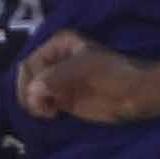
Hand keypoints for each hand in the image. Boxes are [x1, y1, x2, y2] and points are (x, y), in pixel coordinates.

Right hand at [19, 30, 151, 122]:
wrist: (133, 94)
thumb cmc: (111, 73)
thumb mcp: (82, 68)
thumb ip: (55, 77)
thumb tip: (33, 91)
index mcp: (58, 44)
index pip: (31, 63)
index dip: (31, 80)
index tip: (40, 95)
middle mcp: (54, 59)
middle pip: (27, 77)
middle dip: (29, 93)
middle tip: (42, 107)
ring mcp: (57, 80)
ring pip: (30, 91)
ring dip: (33, 103)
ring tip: (48, 112)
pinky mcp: (62, 98)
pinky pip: (40, 103)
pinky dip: (40, 110)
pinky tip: (51, 114)